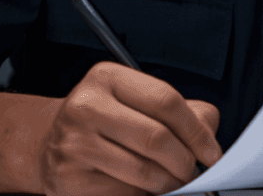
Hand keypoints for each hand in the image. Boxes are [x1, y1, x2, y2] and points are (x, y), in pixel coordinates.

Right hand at [38, 61, 221, 195]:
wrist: (50, 144)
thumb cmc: (105, 121)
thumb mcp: (137, 100)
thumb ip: (180, 110)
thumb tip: (209, 133)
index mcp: (107, 78)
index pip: (166, 100)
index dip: (196, 131)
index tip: (212, 153)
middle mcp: (86, 106)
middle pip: (157, 138)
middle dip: (186, 162)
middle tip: (195, 172)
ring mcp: (74, 144)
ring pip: (144, 172)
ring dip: (169, 184)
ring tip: (173, 181)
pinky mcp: (70, 179)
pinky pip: (125, 194)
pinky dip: (144, 195)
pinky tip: (144, 188)